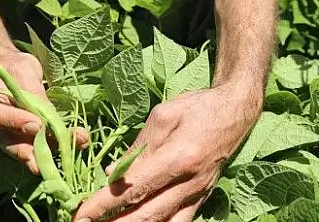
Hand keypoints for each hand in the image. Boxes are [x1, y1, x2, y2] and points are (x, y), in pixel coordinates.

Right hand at [0, 51, 88, 173]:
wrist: (14, 69)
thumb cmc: (15, 67)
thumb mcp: (23, 70)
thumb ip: (32, 93)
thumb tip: (47, 118)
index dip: (15, 122)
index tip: (36, 125)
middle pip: (10, 144)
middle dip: (30, 155)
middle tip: (44, 164)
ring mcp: (12, 135)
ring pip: (30, 148)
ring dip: (54, 150)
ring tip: (77, 144)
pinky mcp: (30, 138)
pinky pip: (44, 144)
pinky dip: (62, 144)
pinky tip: (81, 141)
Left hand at [73, 84, 261, 221]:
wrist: (236, 112)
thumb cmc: (198, 107)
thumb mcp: (162, 117)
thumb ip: (138, 148)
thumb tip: (111, 174)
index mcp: (179, 159)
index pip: (134, 189)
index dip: (104, 205)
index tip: (82, 214)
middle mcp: (190, 184)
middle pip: (147, 216)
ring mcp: (198, 196)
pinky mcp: (201, 200)